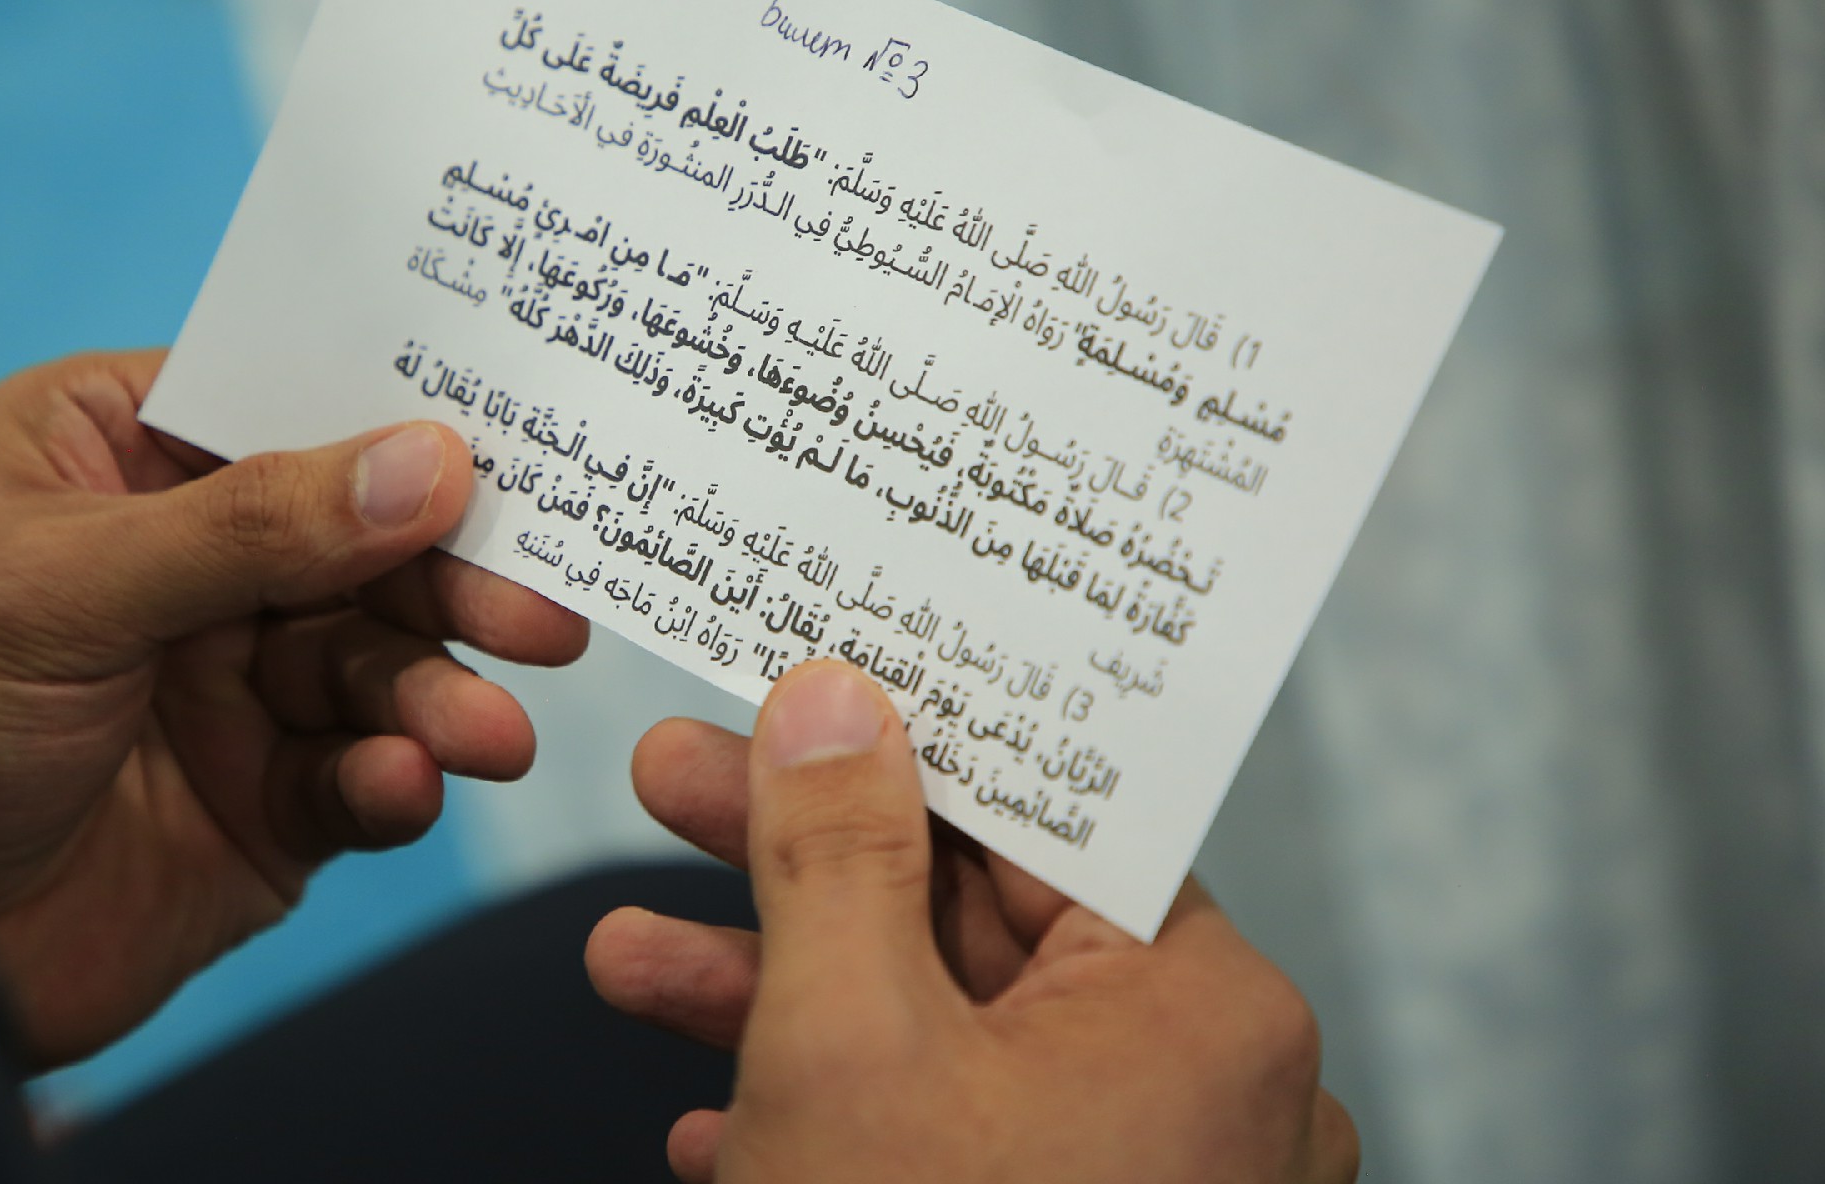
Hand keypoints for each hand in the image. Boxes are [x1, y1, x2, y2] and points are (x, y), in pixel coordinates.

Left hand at [0, 349, 586, 1065]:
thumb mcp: (66, 588)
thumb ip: (254, 525)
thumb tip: (433, 459)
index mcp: (119, 454)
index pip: (289, 409)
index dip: (402, 424)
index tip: (522, 447)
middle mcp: (189, 556)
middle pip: (363, 540)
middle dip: (451, 582)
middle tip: (541, 618)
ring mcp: (233, 682)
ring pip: (378, 664)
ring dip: (438, 696)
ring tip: (486, 736)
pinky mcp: (268, 802)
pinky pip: (359, 774)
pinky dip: (393, 780)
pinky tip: (403, 788)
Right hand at [585, 660, 1356, 1182]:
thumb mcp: (848, 1043)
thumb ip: (836, 852)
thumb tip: (834, 697)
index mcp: (1198, 1006)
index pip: (1046, 812)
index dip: (905, 735)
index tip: (795, 686)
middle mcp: (1203, 1091)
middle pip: (975, 921)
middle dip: (798, 868)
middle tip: (664, 785)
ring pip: (945, 1044)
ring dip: (779, 1001)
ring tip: (621, 963)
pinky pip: (953, 1156)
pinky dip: (833, 1127)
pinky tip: (704, 1124)